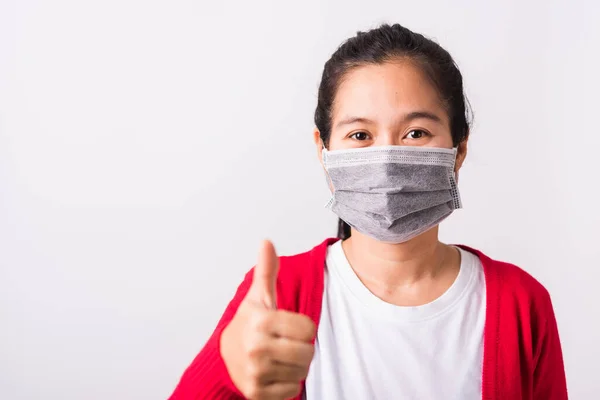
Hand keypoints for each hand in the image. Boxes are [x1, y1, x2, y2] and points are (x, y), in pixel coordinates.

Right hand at [220, 240, 315, 399]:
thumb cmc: (247, 324)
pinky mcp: (257, 392)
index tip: (289, 326)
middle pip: (308, 353)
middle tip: (287, 343)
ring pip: (302, 372)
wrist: (223, 357)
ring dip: (296, 366)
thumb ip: (266, 271)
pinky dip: (287, 383)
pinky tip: (275, 372)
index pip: (308, 328)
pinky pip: (291, 390)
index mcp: (260, 321)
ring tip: (280, 357)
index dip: (303, 327)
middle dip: (302, 348)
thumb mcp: (257, 296)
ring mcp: (256, 372)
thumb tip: (267, 242)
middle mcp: (256, 347)